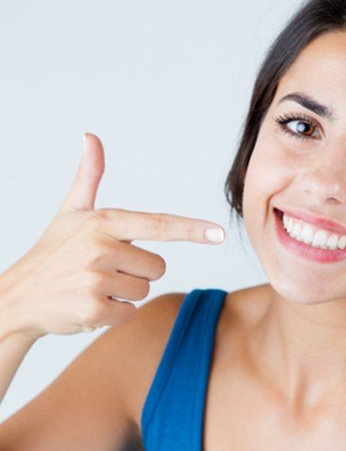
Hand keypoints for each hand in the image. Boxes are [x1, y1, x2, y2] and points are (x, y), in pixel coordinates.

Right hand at [0, 133, 225, 340]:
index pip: (158, 225)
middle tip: (104, 270)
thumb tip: (91, 137)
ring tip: (94, 286)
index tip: (219, 233)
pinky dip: (114, 313)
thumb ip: (89, 177)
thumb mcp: (70, 212)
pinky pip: (130, 312)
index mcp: (103, 222)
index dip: (192, 229)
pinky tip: (89, 304)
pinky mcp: (94, 309)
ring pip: (145, 290)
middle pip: (158, 266)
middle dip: (137, 272)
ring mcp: (97, 279)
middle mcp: (101, 248)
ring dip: (125, 293)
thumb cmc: (53, 252)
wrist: (18, 297)